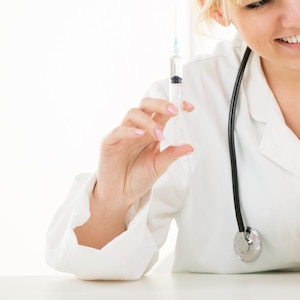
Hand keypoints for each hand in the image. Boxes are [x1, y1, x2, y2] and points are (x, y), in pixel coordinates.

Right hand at [75, 97, 194, 248]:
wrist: (121, 195)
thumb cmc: (138, 178)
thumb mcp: (160, 166)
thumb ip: (172, 154)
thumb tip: (190, 147)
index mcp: (151, 131)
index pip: (162, 111)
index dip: (174, 105)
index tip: (189, 107)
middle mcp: (137, 128)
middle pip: (146, 104)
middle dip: (161, 104)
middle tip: (174, 112)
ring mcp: (123, 134)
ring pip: (133, 113)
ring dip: (148, 121)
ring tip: (159, 135)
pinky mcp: (109, 143)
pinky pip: (117, 131)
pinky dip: (128, 131)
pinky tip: (140, 135)